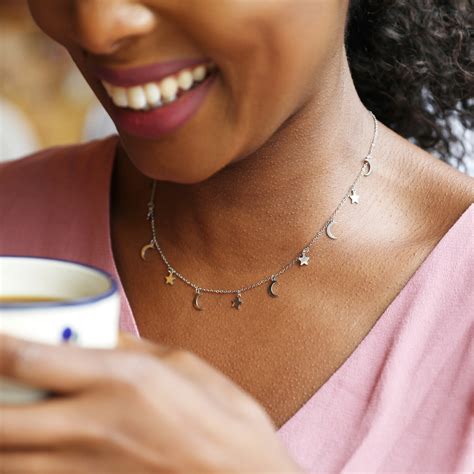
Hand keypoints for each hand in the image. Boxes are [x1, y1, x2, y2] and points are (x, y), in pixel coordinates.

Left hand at [0, 333, 301, 472]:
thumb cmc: (221, 416)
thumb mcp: (181, 364)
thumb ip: (130, 349)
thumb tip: (93, 338)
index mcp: (121, 381)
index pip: (30, 360)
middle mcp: (95, 427)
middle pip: (0, 420)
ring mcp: (86, 471)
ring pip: (6, 460)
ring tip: (11, 410)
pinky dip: (16, 464)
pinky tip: (26, 447)